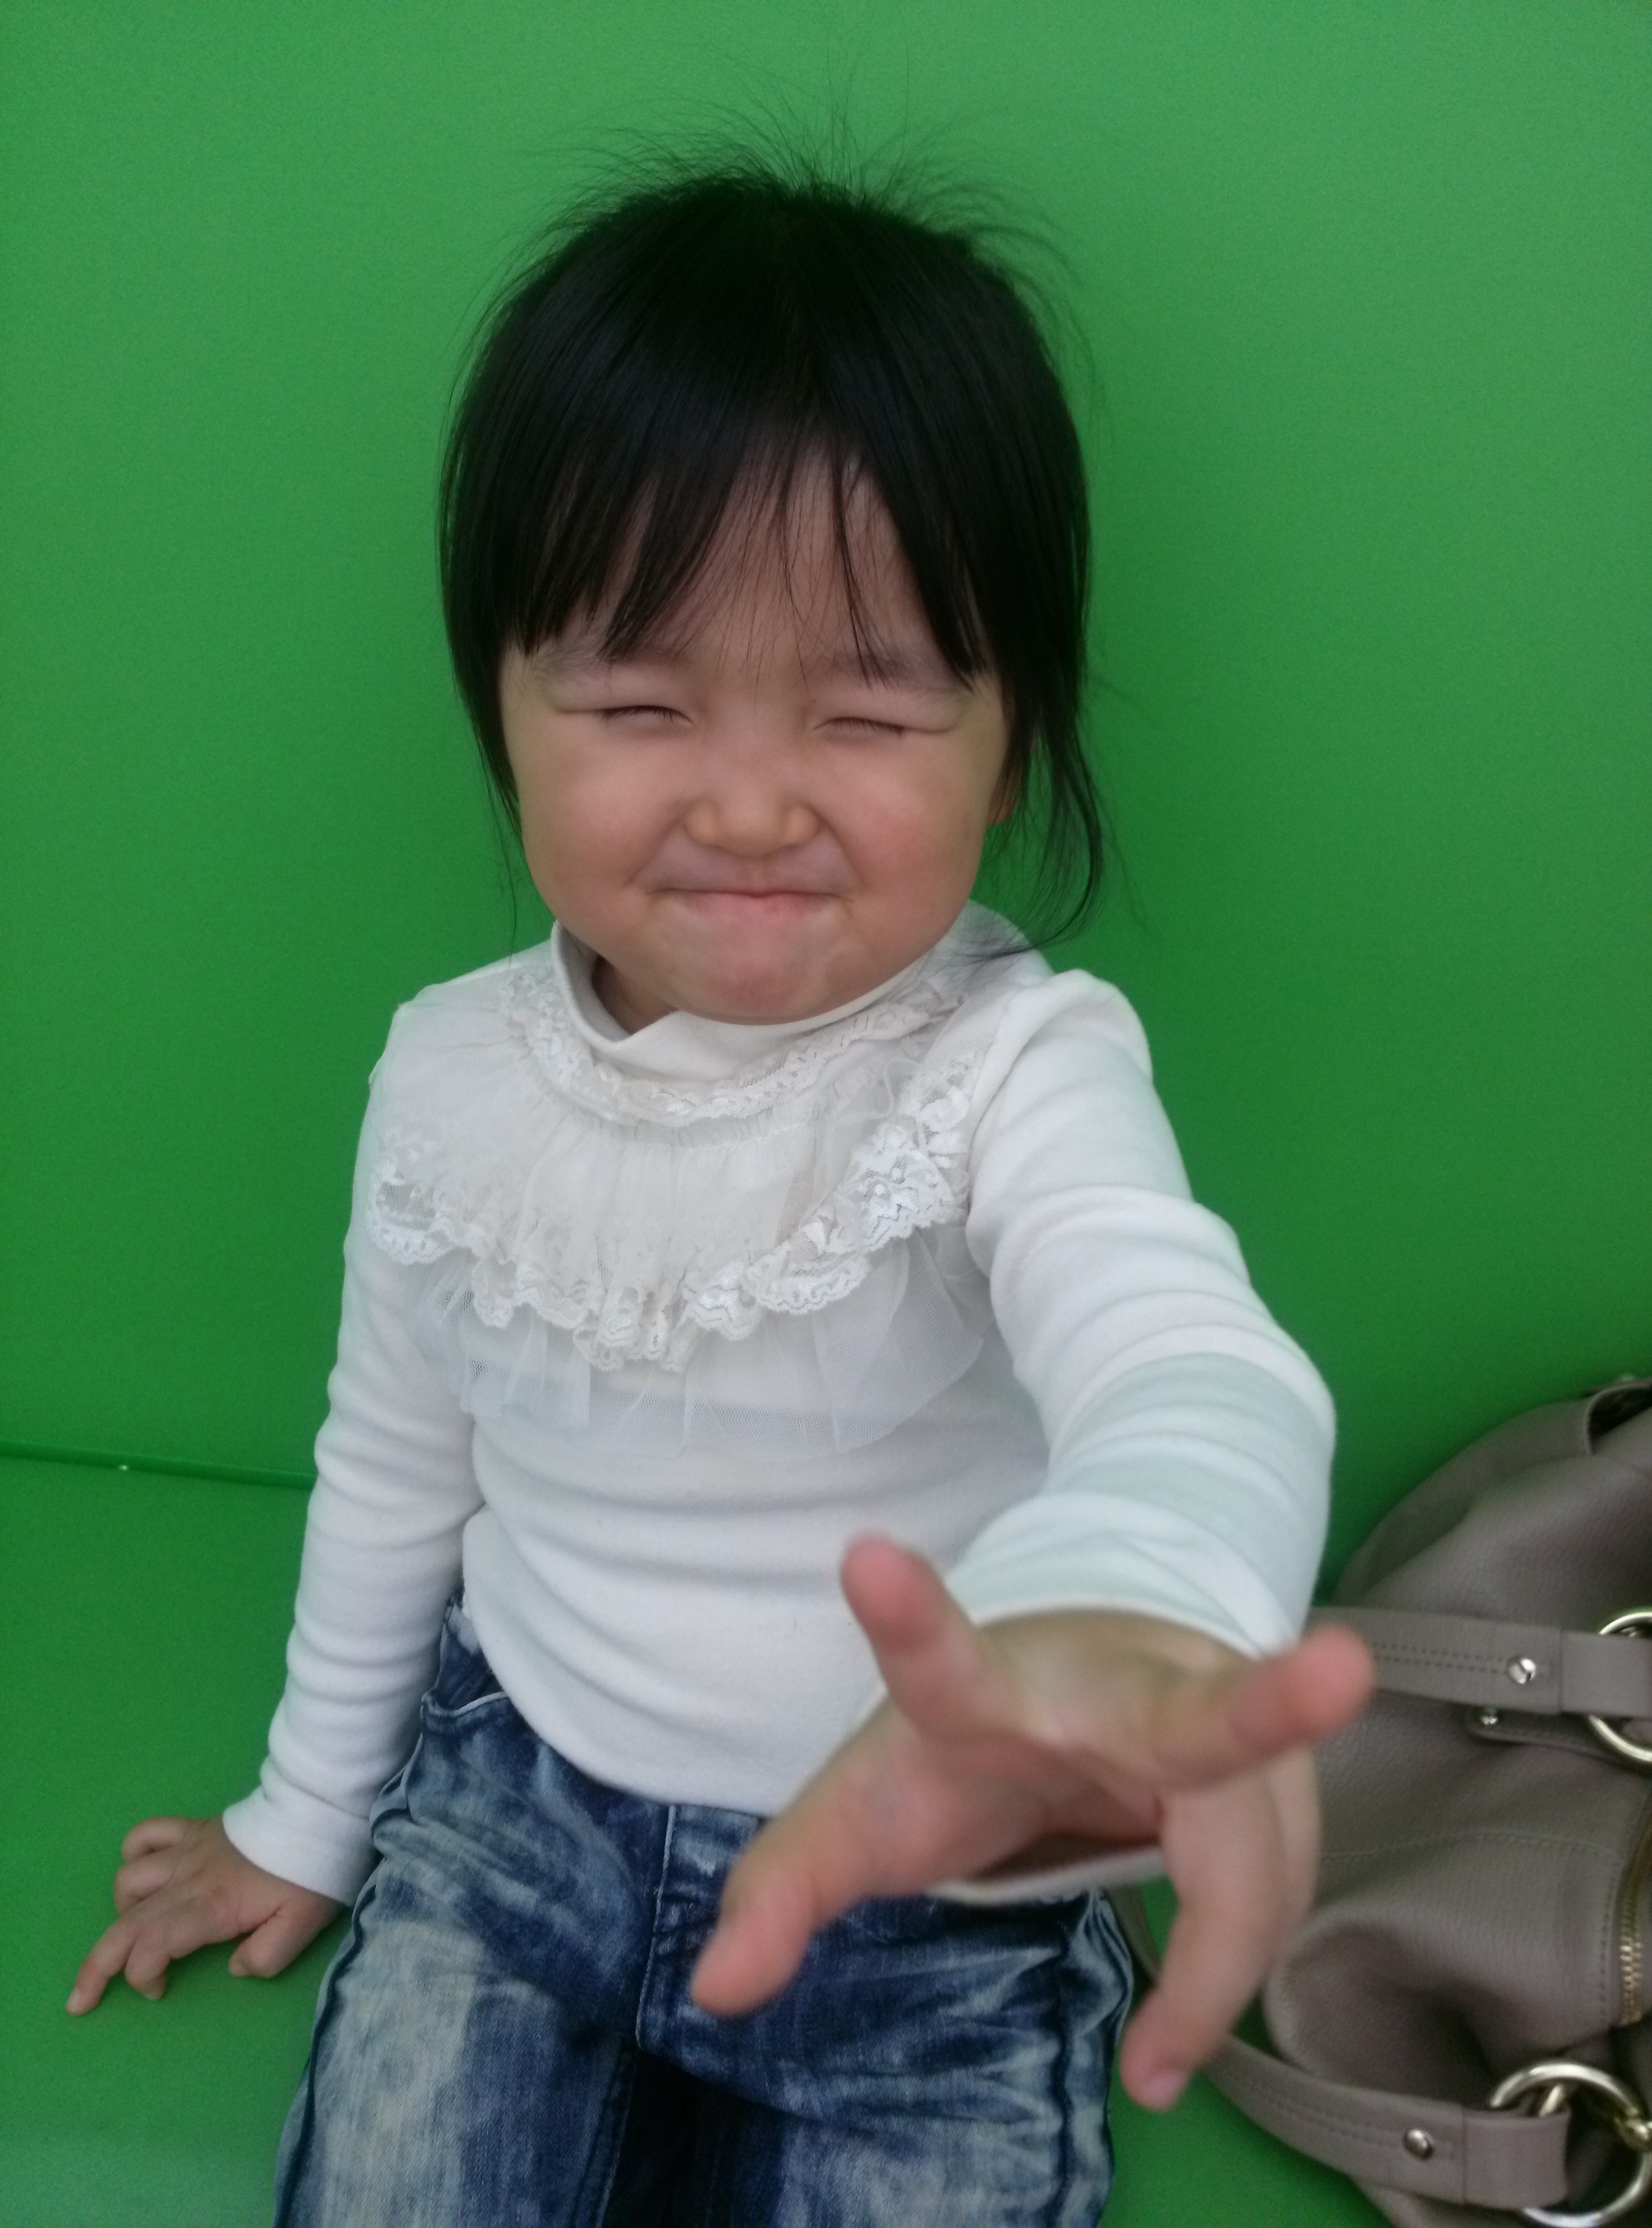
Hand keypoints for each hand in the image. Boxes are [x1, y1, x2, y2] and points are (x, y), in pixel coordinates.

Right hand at [68, 1815, 340, 2012]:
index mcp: (211, 1907)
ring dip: (121, 1912)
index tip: (159, 1992)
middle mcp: (188, 1879)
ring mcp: (186, 1851)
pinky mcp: (192, 1830)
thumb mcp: (302, 1926)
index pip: (154, 1945)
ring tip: (136, 1931)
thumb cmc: (310, 1875)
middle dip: (96, 1966)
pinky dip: (133, 1854)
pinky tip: (143, 1873)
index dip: (142, 1976)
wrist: (318, 1815)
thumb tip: (235, 1968)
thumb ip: (267, 1957)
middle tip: (80, 2000)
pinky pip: (146, 1833)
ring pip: (128, 1879)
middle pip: (126, 1923)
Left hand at [690, 1537, 1372, 2109]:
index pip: (937, 1662)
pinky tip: (1194, 2001)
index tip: (865, 1557)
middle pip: (1192, 1717)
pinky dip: (1238, 1959)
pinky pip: (1281, 1883)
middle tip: (1338, 1667)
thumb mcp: (864, 1812)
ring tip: (1155, 2057)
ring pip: (1256, 1862)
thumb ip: (784, 1891)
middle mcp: (1115, 1687)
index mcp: (988, 1692)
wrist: (1079, 1664)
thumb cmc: (959, 1746)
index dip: (904, 1619)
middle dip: (1265, 1702)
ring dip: (1213, 1973)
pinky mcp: (1275, 1754)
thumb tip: (711, 1991)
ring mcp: (1212, 1708)